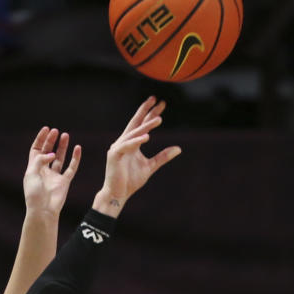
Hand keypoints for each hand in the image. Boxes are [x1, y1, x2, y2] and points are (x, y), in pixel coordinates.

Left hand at [23, 126, 81, 215]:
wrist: (43, 210)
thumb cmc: (34, 194)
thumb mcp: (31, 173)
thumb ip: (40, 160)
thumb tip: (51, 154)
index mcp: (34, 169)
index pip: (36, 150)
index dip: (40, 139)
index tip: (46, 129)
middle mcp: (44, 171)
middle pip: (48, 152)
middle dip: (51, 141)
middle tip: (56, 131)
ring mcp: (55, 176)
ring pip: (60, 158)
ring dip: (62, 147)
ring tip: (65, 135)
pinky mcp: (65, 182)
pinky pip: (71, 168)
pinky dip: (75, 158)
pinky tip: (77, 148)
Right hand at [92, 96, 181, 216]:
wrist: (118, 194)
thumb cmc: (131, 181)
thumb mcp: (150, 166)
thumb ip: (162, 157)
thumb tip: (178, 148)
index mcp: (132, 143)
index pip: (142, 124)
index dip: (151, 114)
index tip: (161, 104)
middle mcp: (124, 142)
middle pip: (136, 122)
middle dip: (146, 110)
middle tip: (156, 99)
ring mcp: (118, 147)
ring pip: (133, 133)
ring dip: (146, 126)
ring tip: (158, 120)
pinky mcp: (114, 155)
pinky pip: (127, 145)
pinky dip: (136, 141)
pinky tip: (146, 136)